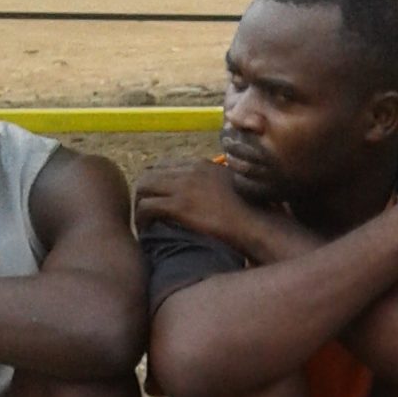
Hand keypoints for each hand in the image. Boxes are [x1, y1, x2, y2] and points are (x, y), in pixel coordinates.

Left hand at [133, 161, 266, 248]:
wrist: (258, 226)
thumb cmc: (255, 216)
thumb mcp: (237, 191)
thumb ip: (222, 188)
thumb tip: (219, 199)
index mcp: (203, 166)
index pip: (167, 166)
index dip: (157, 183)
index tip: (157, 199)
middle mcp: (190, 171)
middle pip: (150, 174)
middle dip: (143, 192)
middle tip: (144, 211)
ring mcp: (184, 187)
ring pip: (144, 188)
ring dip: (139, 205)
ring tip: (143, 222)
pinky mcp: (180, 205)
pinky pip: (147, 207)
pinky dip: (141, 218)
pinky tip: (145, 230)